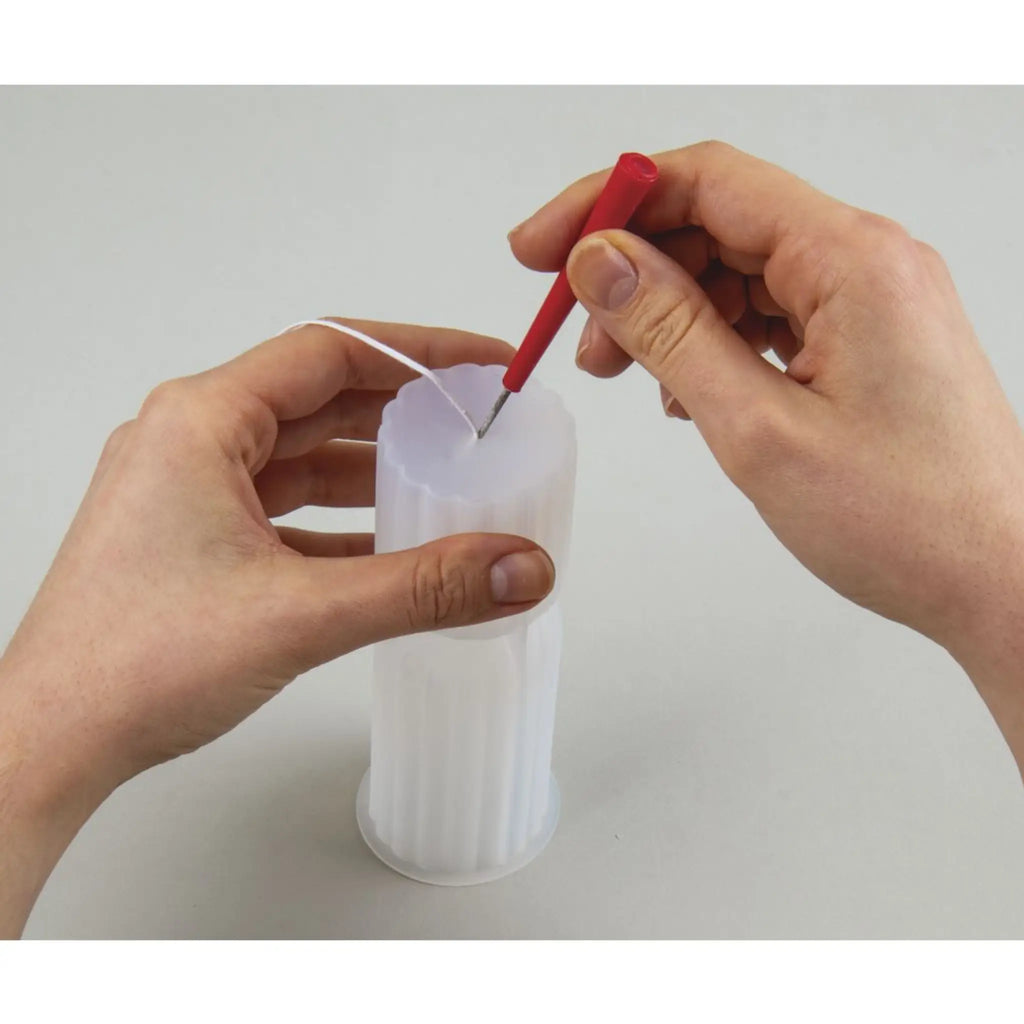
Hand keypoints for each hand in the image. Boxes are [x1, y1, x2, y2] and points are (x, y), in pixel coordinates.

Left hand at [0, 319, 554, 934]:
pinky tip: (392, 546)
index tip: (479, 365)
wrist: (55, 741)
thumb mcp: (302, 614)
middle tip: (473, 420)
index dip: (417, 353)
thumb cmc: (132, 663)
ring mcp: (190, 490)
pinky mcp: (197, 537)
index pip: (331, 351)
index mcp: (202, 422)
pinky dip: (342, 520)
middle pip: (320, 398)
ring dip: (373, 467)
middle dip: (403, 409)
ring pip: (303, 456)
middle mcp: (191, 441)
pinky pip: (287, 508)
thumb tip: (516, 565)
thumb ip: (423, 587)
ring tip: (445, 478)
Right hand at [511, 141, 1023, 771]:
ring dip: (667, 308)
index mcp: (851, 260)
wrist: (996, 581)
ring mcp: (869, 300)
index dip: (610, 203)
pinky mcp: (865, 339)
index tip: (545, 246)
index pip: (706, 182)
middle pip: (718, 221)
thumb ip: (671, 331)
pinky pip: (768, 311)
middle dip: (633, 266)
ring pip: (737, 270)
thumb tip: (602, 262)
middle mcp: (866, 262)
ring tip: (622, 368)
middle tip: (574, 324)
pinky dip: (712, 338)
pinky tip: (684, 388)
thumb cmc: (910, 521)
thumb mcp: (758, 427)